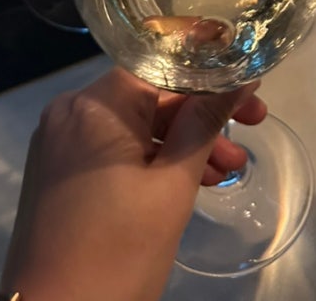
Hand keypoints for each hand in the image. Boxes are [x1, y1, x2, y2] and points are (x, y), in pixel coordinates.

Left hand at [1, 68, 267, 300]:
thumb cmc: (118, 252)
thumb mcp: (172, 188)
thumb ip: (206, 124)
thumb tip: (240, 77)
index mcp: (96, 104)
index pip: (162, 63)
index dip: (210, 68)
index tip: (250, 79)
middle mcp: (72, 110)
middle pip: (151, 94)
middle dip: (203, 112)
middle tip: (255, 125)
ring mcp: (62, 141)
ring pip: (136, 124)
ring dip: (183, 140)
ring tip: (230, 169)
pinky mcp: (60, 171)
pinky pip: (115, 147)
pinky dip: (152, 158)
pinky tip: (193, 179)